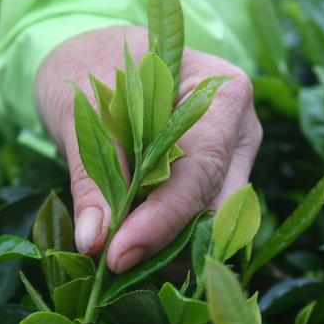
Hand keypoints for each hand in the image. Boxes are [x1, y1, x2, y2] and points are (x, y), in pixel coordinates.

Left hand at [35, 25, 261, 272]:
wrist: (93, 57)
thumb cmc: (91, 67)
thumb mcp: (82, 112)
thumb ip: (92, 176)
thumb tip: (93, 240)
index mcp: (220, 92)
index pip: (201, 169)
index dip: (162, 219)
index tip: (118, 254)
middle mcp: (241, 128)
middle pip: (218, 205)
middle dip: (169, 244)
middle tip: (110, 266)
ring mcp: (234, 158)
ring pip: (214, 224)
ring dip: (168, 251)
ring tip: (112, 259)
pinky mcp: (216, 183)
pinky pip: (200, 225)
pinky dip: (167, 245)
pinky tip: (128, 251)